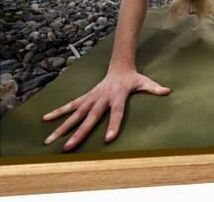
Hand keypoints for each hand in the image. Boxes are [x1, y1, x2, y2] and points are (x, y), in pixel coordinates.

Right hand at [41, 68, 170, 150]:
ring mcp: (91, 98)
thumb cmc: (132, 78)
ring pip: (75, 114)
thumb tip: (168, 91)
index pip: (116, 113)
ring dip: (62, 127)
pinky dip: (58, 112)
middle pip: (90, 118)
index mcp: (117, 96)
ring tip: (49, 140)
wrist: (118, 65)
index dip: (113, 125)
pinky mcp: (85, 97)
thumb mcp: (145, 81)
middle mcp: (101, 98)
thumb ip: (154, 88)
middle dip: (79, 133)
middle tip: (69, 148)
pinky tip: (45, 120)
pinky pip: (70, 106)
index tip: (108, 139)